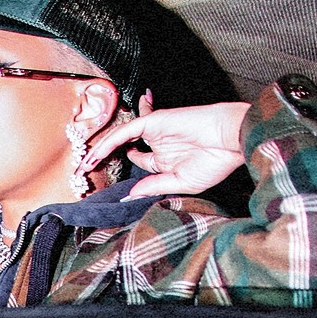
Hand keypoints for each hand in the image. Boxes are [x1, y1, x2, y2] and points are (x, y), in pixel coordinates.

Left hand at [78, 91, 250, 196]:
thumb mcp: (181, 183)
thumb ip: (154, 186)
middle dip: (107, 157)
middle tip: (87, 169)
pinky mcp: (155, 122)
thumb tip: (130, 195)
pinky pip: (126, 131)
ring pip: (122, 138)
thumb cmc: (216, 162)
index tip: (112, 186)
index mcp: (169, 160)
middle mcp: (160, 145)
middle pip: (127, 148)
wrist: (230, 140)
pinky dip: (111, 140)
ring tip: (86, 162)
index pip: (142, 164)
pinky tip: (98, 152)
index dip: (128, 172)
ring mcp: (157, 133)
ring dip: (102, 149)